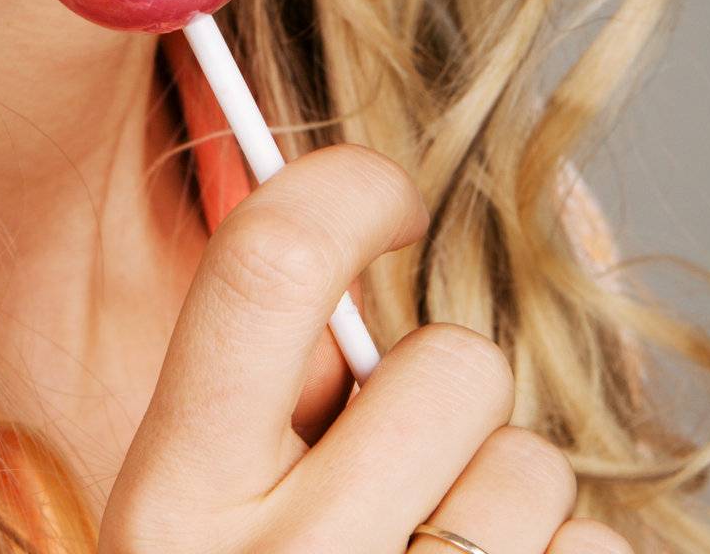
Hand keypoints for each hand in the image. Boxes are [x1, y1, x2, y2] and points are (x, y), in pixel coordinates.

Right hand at [98, 144, 631, 553]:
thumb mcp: (194, 522)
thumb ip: (254, 397)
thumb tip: (347, 252)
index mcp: (173, 500)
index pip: (265, 265)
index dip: (346, 189)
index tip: (389, 202)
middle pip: (452, 366)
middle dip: (447, 398)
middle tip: (401, 473)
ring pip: (536, 471)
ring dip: (507, 502)